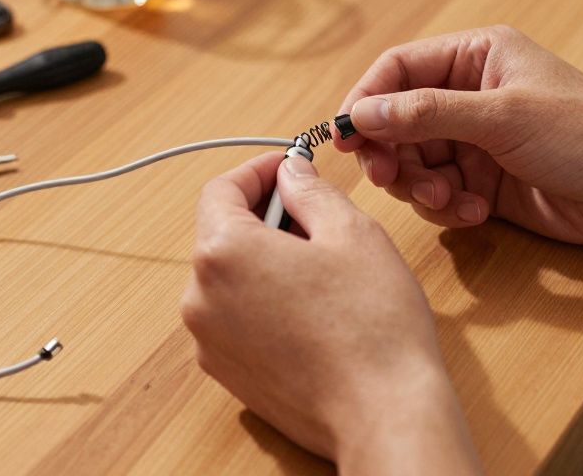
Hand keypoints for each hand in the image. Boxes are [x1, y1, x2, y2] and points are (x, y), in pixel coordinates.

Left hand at [181, 152, 478, 473]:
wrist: (382, 414)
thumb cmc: (373, 325)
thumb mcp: (351, 232)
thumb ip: (310, 192)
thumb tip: (291, 175)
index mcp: (223, 253)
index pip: (221, 190)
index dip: (258, 171)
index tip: (288, 168)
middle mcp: (200, 297)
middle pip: (221, 234)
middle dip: (263, 217)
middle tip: (315, 215)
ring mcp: (209, 341)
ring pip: (228, 279)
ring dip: (264, 261)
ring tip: (320, 268)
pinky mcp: (226, 373)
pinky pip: (235, 318)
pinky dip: (262, 301)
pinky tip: (310, 310)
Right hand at [337, 25, 582, 249]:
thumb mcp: (503, 117)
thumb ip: (427, 113)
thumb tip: (363, 112)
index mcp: (478, 56)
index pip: (399, 70)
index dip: (366, 100)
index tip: (344, 135)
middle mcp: (472, 95)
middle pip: (398, 120)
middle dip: (391, 152)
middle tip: (389, 179)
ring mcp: (479, 141)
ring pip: (416, 162)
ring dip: (421, 186)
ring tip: (445, 200)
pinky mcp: (488, 183)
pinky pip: (441, 193)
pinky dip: (447, 207)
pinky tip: (474, 212)